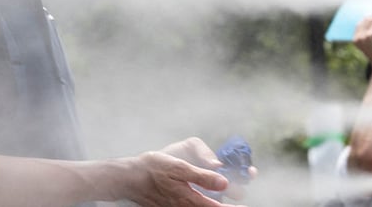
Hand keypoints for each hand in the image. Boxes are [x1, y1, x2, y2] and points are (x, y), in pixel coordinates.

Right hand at [127, 138, 248, 206]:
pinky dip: (202, 202)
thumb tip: (224, 183)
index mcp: (190, 199)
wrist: (128, 178)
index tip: (243, 204)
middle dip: (226, 204)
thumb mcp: (179, 167)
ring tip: (225, 197)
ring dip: (214, 203)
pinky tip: (205, 197)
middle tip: (238, 197)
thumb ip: (202, 176)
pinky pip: (191, 206)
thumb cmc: (153, 169)